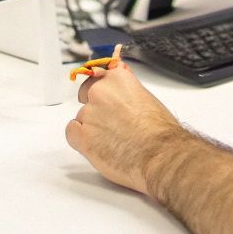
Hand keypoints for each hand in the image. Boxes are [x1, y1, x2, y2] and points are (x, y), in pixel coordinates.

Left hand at [65, 62, 189, 195]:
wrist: (161, 155)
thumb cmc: (161, 132)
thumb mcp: (147, 99)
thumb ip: (127, 91)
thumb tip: (120, 92)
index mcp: (117, 79)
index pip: (98, 77)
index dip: (104, 93)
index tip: (109, 103)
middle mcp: (99, 92)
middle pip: (86, 96)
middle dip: (95, 109)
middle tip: (111, 125)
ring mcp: (89, 114)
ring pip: (82, 118)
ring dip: (92, 128)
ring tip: (113, 142)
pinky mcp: (82, 136)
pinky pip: (71, 132)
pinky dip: (80, 140)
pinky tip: (97, 145)